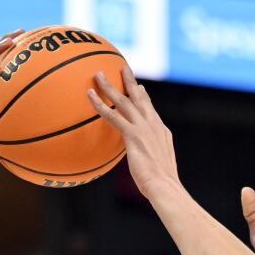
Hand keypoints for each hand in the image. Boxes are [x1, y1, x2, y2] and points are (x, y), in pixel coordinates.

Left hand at [88, 68, 178, 194]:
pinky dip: (100, 104)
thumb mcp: (159, 167)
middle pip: (140, 98)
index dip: (144, 97)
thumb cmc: (162, 184)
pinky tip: (89, 96)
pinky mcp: (133, 135)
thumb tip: (146, 164)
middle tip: (123, 68)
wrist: (165, 186)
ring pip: (124, 101)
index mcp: (161, 131)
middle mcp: (153, 125)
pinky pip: (112, 115)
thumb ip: (151, 158)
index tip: (139, 88)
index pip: (151, 110)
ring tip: (98, 74)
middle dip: (130, 81)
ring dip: (110, 86)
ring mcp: (144, 128)